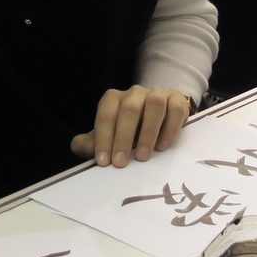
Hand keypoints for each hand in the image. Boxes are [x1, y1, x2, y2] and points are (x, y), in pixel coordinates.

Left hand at [70, 86, 193, 167]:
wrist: (159, 117)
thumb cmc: (130, 129)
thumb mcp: (109, 136)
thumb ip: (91, 142)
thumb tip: (78, 146)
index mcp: (114, 99)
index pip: (106, 114)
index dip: (103, 138)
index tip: (104, 161)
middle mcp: (135, 93)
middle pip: (129, 109)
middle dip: (123, 137)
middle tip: (121, 163)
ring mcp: (157, 94)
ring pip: (154, 104)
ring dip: (148, 131)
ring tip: (143, 156)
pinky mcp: (177, 100)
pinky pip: (175, 109)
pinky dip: (170, 128)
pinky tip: (162, 147)